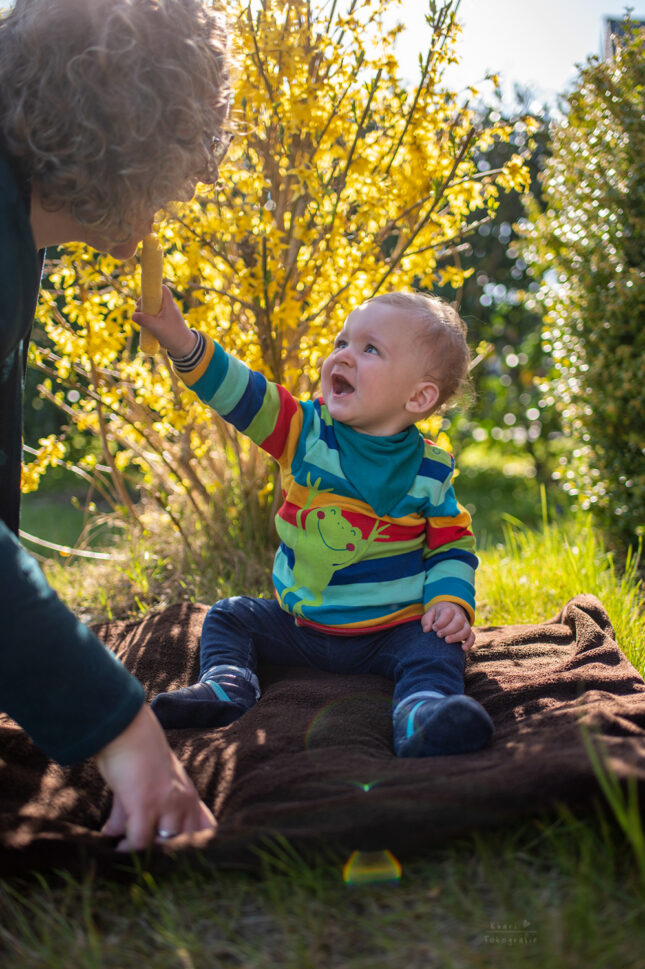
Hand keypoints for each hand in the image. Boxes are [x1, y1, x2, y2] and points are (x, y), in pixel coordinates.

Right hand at [95, 704, 214, 850]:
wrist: (126, 730)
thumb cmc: (133, 755)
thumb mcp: (142, 787)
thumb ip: (133, 814)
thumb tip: (113, 836)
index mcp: (189, 796)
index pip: (206, 831)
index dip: (193, 850)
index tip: (175, 862)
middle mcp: (185, 801)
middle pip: (185, 846)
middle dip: (165, 858)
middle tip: (145, 862)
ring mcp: (168, 804)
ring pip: (164, 847)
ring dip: (144, 855)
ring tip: (127, 853)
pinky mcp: (147, 805)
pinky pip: (140, 842)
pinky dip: (127, 849)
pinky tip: (116, 846)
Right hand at [133, 285, 196, 357]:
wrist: (182, 346)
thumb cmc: (173, 334)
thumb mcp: (157, 327)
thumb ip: (145, 320)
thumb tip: (133, 315)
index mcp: (169, 304)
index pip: (163, 289)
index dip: (152, 289)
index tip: (143, 298)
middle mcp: (167, 307)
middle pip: (154, 298)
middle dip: (144, 302)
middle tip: (138, 309)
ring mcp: (165, 314)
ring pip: (152, 307)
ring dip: (144, 310)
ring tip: (138, 317)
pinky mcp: (162, 321)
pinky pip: (152, 315)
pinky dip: (147, 317)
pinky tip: (142, 323)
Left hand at [422, 602, 474, 651]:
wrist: (449, 612)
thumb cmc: (437, 615)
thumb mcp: (430, 613)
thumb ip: (427, 620)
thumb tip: (426, 630)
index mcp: (449, 609)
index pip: (448, 613)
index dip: (441, 622)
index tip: (434, 628)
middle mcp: (459, 616)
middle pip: (458, 622)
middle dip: (448, 630)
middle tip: (438, 635)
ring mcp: (465, 624)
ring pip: (466, 630)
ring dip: (457, 636)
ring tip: (446, 641)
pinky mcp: (468, 632)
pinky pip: (472, 637)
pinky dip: (469, 643)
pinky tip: (463, 649)